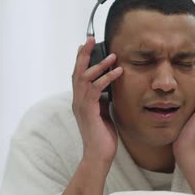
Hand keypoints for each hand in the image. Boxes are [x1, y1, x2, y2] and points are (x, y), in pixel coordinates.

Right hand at [71, 37, 122, 162]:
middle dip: (83, 54)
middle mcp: (77, 101)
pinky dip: (107, 79)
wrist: (98, 155)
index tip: (86, 44)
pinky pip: (96, 89)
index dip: (81, 59)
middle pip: (77, 71)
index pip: (78, 75)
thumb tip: (110, 88)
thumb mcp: (104, 113)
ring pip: (85, 78)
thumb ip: (103, 100)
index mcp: (80, 101)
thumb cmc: (103, 137)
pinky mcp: (89, 111)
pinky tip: (118, 72)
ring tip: (112, 55)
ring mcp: (81, 106)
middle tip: (90, 39)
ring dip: (99, 65)